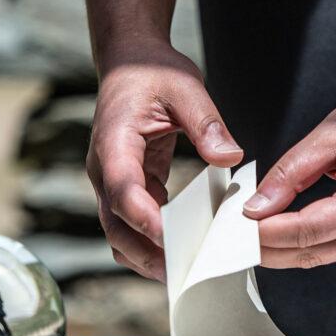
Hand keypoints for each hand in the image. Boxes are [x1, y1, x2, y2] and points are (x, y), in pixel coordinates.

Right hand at [88, 42, 242, 280]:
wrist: (130, 61)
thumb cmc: (154, 71)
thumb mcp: (186, 87)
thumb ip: (207, 123)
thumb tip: (229, 157)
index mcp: (114, 142)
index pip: (123, 190)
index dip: (145, 219)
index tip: (173, 240)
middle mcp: (105, 168)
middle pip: (114, 225)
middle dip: (144, 253)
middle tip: (181, 274)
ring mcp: (113, 180)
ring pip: (120, 231)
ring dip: (146, 254)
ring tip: (185, 273)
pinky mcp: (129, 184)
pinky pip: (136, 220)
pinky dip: (155, 239)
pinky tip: (186, 248)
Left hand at [243, 69, 335, 268]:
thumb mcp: (329, 136)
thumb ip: (289, 175)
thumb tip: (258, 208)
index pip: (311, 230)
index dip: (269, 233)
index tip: (239, 229)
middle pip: (318, 253)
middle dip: (273, 248)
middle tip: (237, 240)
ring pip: (329, 254)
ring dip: (291, 247)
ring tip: (258, 233)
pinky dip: (316, 240)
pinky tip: (292, 230)